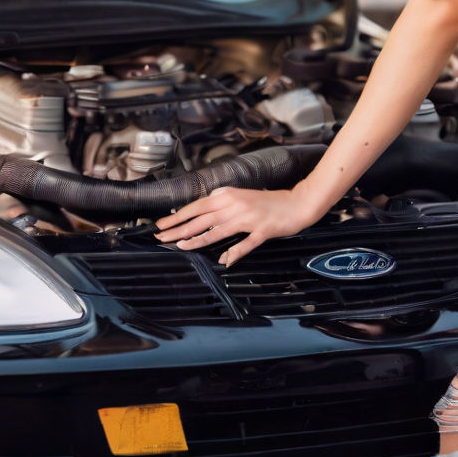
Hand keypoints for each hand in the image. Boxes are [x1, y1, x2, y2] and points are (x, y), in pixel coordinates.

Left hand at [154, 185, 314, 266]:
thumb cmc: (268, 203)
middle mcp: (236, 204)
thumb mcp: (241, 199)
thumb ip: (221, 208)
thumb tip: (201, 220)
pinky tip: (224, 261)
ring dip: (198, 240)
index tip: (161, 224)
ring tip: (181, 246)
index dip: (177, 216)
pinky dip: (234, 253)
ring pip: (218, 230)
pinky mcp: (262, 230)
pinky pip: (245, 243)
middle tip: (160, 237)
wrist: (297, 203)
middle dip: (178, 228)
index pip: (197, 206)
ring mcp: (249, 218)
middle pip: (201, 218)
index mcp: (229, 195)